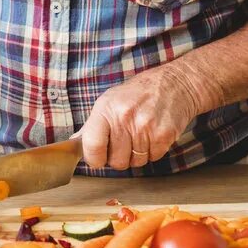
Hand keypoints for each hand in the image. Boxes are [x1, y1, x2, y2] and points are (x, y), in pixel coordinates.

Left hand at [79, 66, 202, 170]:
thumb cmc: (138, 93)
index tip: (97, 159)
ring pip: (135, 163)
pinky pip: (153, 158)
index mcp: (106, 109)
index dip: (94, 158)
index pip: (92, 145)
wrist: (174, 83)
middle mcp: (125, 118)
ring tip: (140, 135)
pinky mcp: (164, 135)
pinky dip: (152, 152)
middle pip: (116, 161)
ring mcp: (146, 127)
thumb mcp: (109, 101)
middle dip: (119, 158)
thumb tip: (73, 145)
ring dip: (137, 155)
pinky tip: (153, 135)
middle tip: (124, 143)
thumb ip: (91, 126)